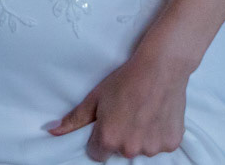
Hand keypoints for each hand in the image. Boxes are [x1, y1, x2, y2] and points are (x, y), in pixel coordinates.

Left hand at [49, 52, 189, 160]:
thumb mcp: (95, 98)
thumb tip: (52, 130)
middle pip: (119, 151)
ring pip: (141, 149)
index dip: (99, 139)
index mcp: (108, 138)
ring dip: (140, 137)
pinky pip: (160, 145)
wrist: (160, 68)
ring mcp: (152, 148)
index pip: (97, 154)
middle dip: (120, 137)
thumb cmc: (125, 80)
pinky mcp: (171, 144)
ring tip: (143, 112)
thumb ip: (75, 119)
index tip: (106, 124)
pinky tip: (156, 115)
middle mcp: (130, 148)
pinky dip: (158, 134)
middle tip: (126, 114)